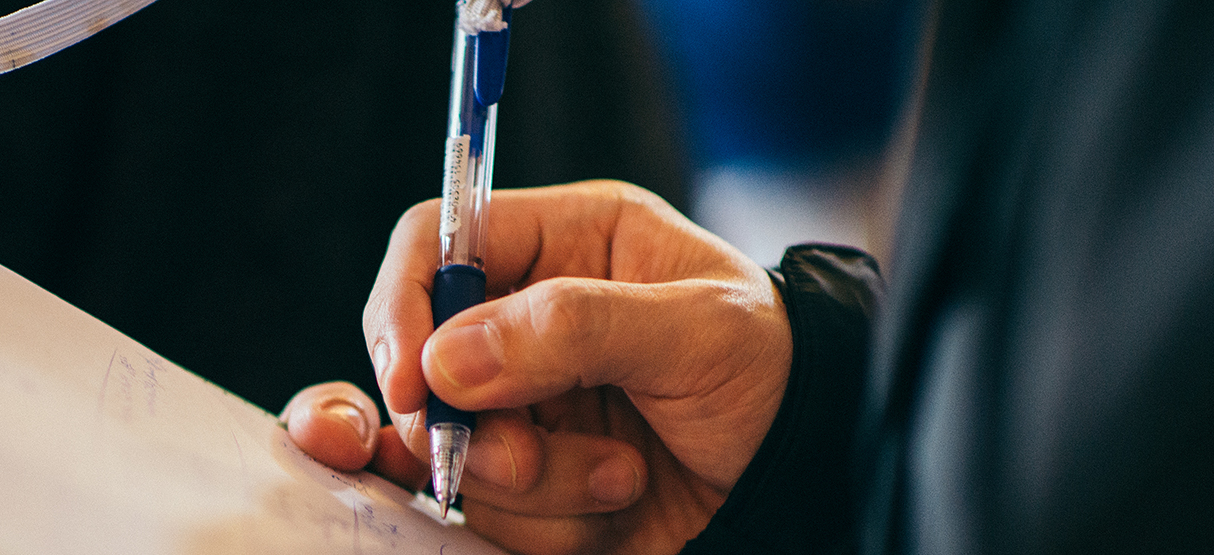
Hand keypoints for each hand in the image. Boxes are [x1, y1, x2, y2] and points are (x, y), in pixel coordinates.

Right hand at [287, 181, 790, 554]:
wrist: (808, 487)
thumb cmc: (778, 376)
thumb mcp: (696, 332)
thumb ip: (573, 328)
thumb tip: (448, 357)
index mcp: (565, 242)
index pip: (437, 241)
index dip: (405, 306)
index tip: (412, 383)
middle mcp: (526, 319)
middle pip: (419, 358)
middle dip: (462, 422)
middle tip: (519, 456)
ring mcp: (522, 405)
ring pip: (451, 447)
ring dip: (531, 483)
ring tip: (620, 477)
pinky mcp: (529, 479)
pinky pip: (487, 511)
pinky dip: (546, 525)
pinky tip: (614, 505)